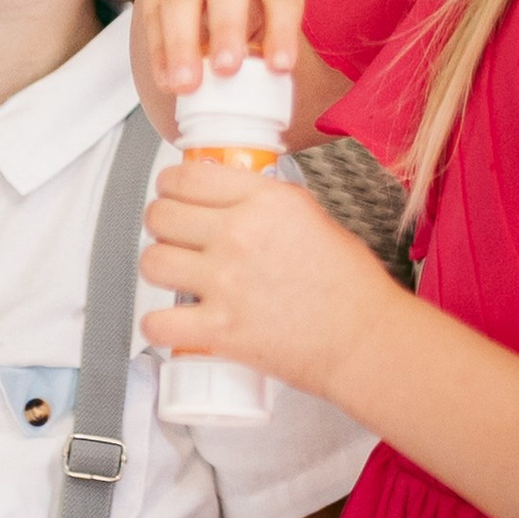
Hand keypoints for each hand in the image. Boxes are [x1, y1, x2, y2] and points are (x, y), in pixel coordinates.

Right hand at [135, 0, 304, 124]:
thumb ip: (271, 35)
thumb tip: (267, 87)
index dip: (282, 29)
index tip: (280, 67)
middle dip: (226, 28)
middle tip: (227, 70)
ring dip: (181, 44)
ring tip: (186, 84)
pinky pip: (152, 8)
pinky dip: (159, 47)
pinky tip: (165, 75)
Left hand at [142, 155, 391, 404]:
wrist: (366, 340)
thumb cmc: (351, 286)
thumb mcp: (313, 217)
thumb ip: (268, 204)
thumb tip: (233, 200)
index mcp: (266, 201)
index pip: (188, 177)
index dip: (170, 185)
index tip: (172, 195)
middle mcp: (239, 234)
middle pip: (161, 215)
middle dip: (161, 225)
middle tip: (174, 237)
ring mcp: (226, 283)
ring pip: (152, 261)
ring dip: (158, 269)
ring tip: (175, 277)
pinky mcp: (220, 330)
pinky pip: (156, 322)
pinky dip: (157, 325)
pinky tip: (171, 322)